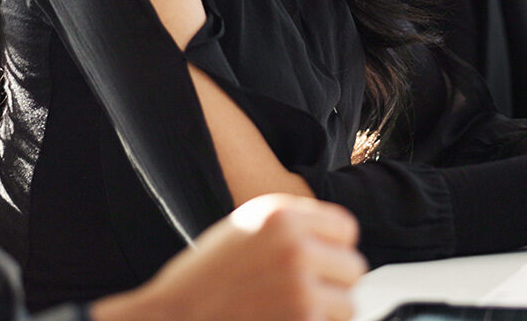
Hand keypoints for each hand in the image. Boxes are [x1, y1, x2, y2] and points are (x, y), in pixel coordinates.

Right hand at [91, 194, 364, 320]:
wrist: (173, 318)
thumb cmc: (205, 278)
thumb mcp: (246, 228)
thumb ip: (294, 226)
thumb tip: (340, 240)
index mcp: (280, 216)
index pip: (346, 228)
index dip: (332, 248)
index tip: (315, 262)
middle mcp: (294, 248)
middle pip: (353, 267)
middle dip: (332, 284)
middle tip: (298, 293)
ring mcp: (299, 290)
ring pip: (347, 304)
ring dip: (326, 313)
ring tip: (288, 311)